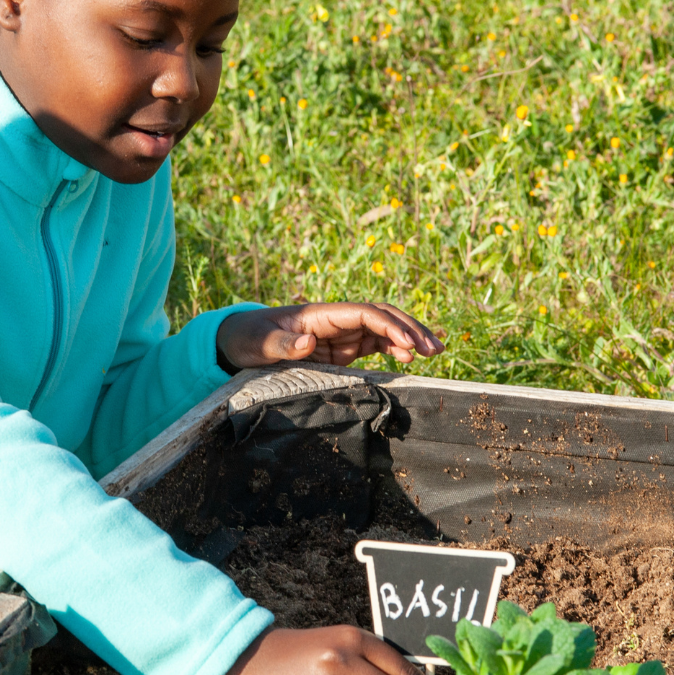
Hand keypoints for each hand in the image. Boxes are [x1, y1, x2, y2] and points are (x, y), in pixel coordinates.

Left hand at [216, 302, 443, 370]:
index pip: (363, 313)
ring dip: (408, 338)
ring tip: (433, 354)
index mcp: (319, 314)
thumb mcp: (258, 344)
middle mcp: (335, 321)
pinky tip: (410, 361)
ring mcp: (339, 335)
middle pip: (381, 316)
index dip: (388, 326)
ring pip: (383, 330)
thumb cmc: (247, 339)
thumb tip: (306, 343)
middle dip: (409, 328)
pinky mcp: (339, 350)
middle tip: (435, 349)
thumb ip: (280, 345)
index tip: (408, 344)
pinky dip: (394, 350)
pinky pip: (374, 345)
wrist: (238, 342)